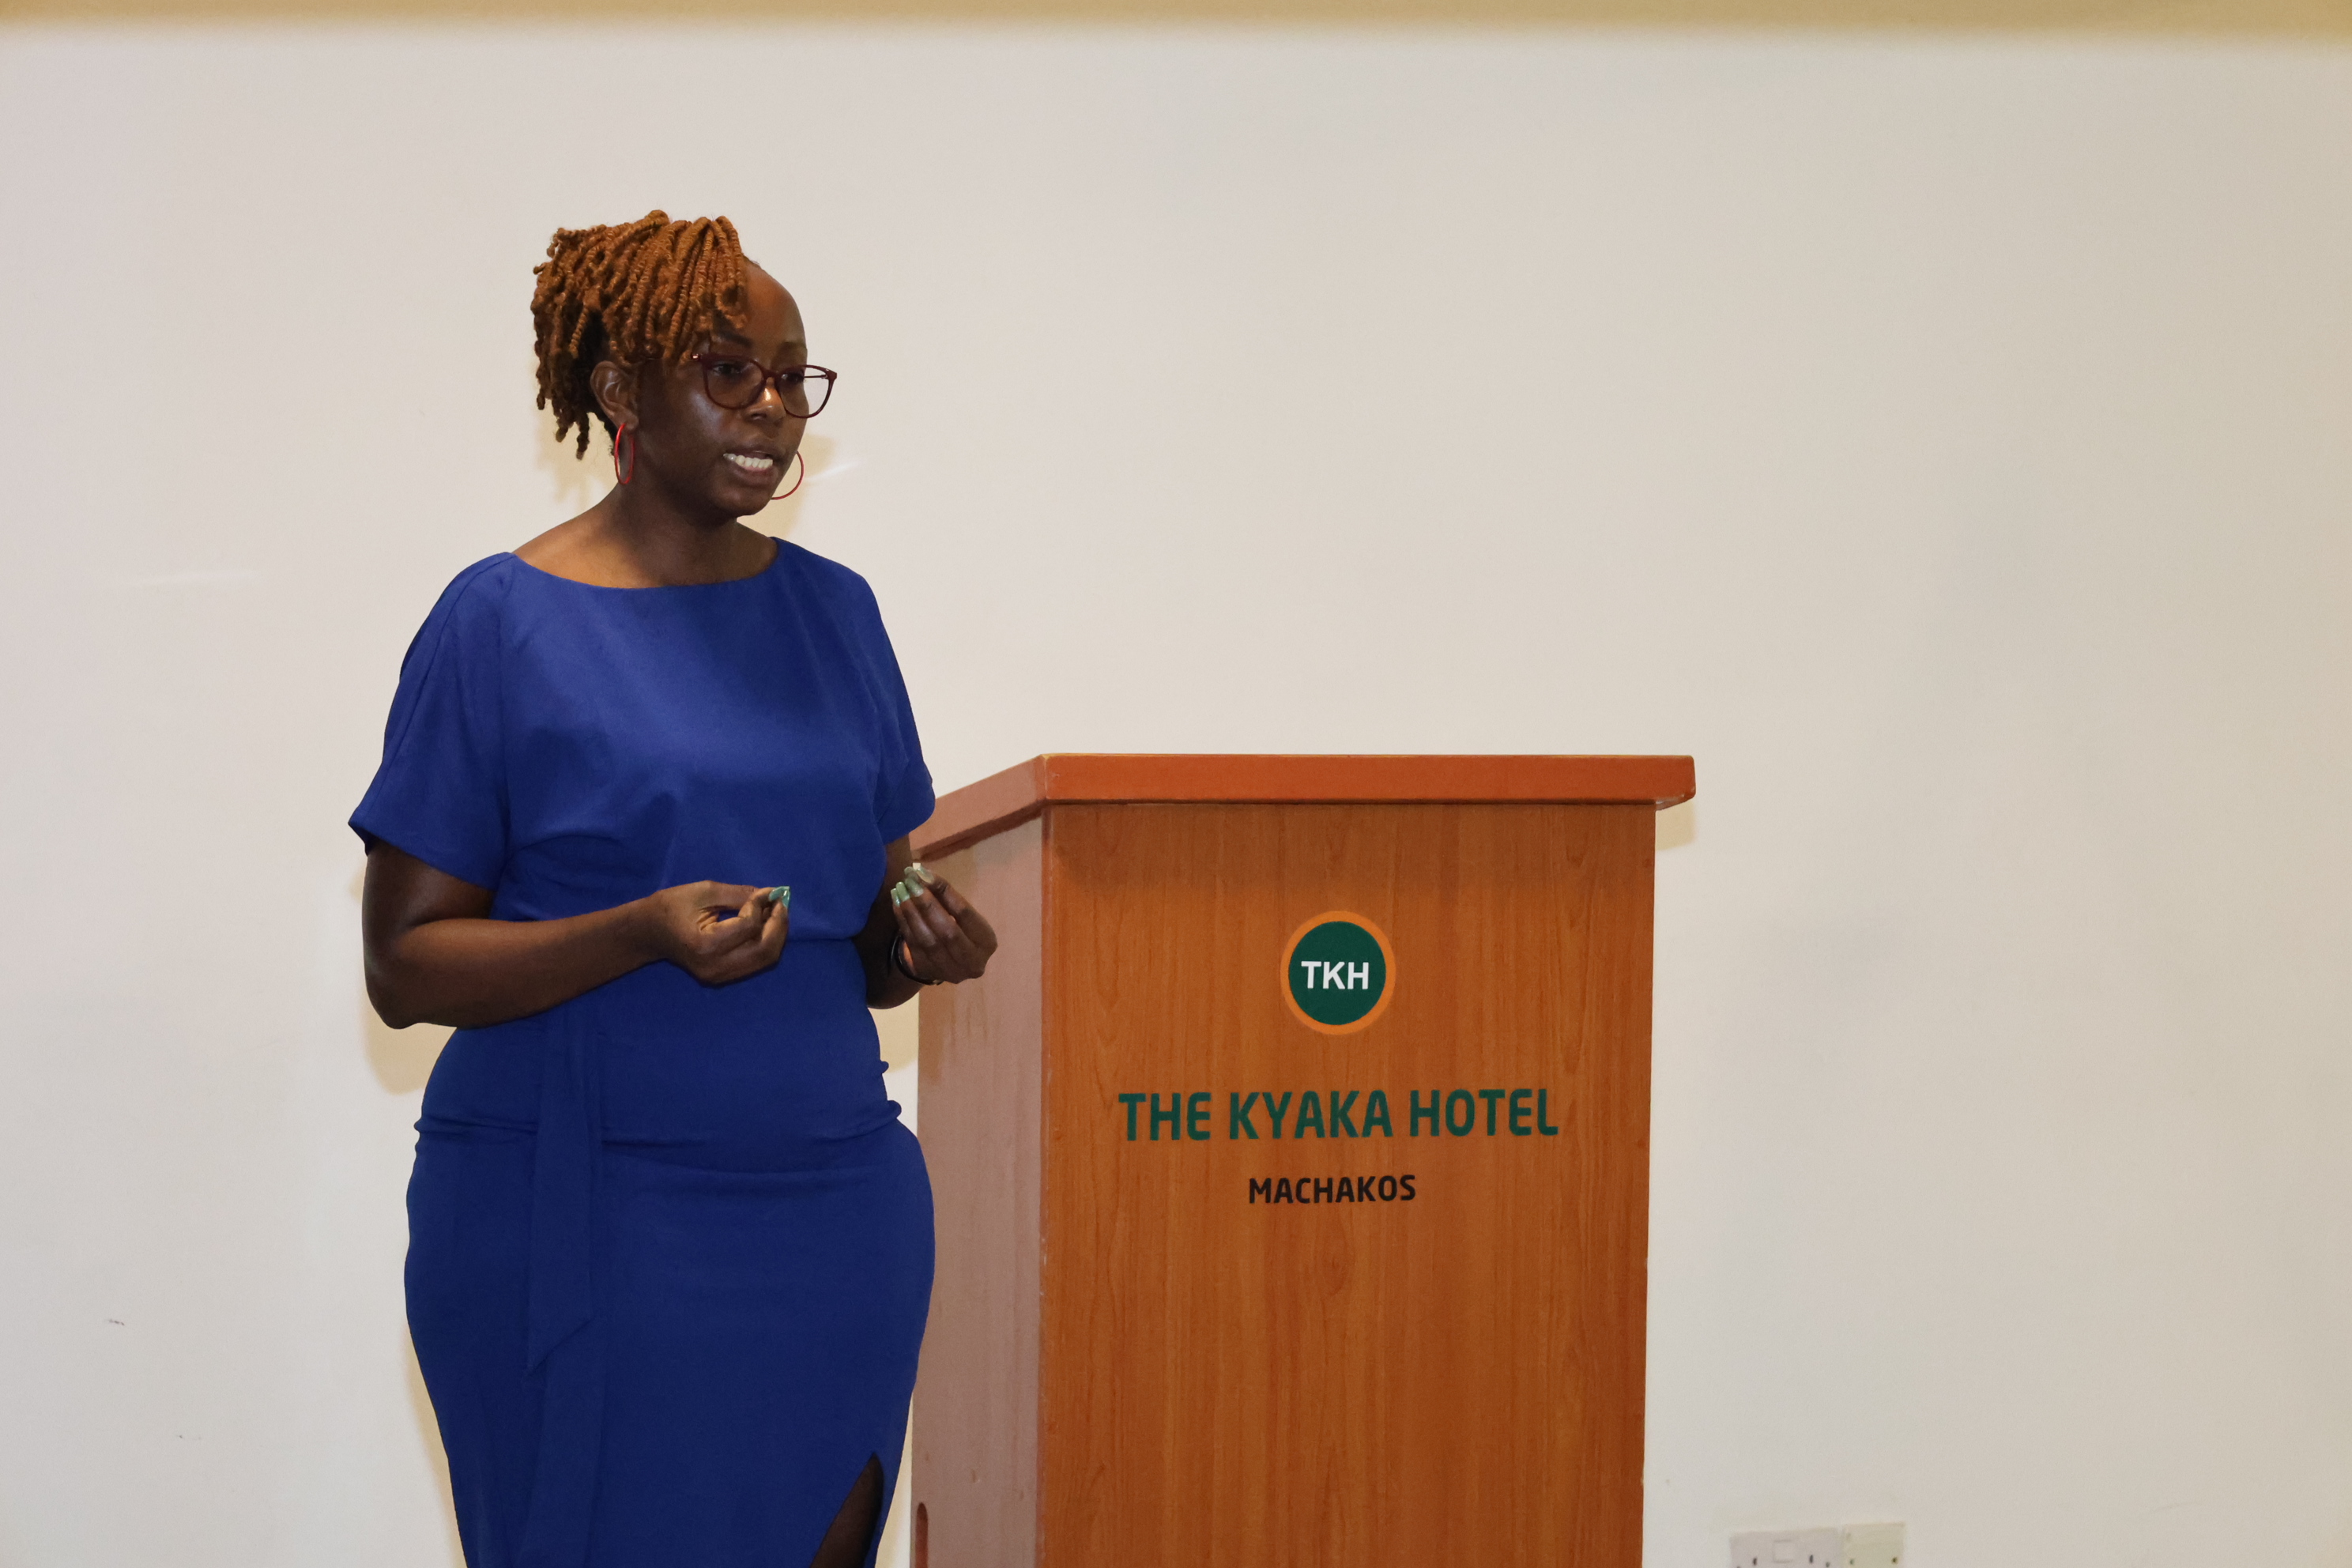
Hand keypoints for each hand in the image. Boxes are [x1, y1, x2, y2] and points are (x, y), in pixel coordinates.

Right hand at [638, 881, 788, 985]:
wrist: (648, 933)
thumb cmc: (671, 907)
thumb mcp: (704, 891)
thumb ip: (740, 894)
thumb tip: (771, 895)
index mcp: (706, 944)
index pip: (749, 927)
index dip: (762, 906)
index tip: (767, 891)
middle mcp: (716, 966)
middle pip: (765, 950)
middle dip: (779, 924)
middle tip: (780, 903)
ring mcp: (720, 976)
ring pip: (765, 959)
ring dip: (776, 935)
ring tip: (775, 912)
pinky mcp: (723, 978)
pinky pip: (756, 963)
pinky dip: (766, 943)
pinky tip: (765, 926)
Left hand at [891, 864, 996, 983]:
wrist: (951, 964)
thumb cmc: (961, 930)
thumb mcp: (963, 915)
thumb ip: (948, 898)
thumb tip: (922, 874)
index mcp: (986, 942)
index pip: (965, 914)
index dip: (945, 892)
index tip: (924, 873)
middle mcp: (971, 961)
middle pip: (947, 931)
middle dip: (926, 904)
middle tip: (911, 881)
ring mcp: (947, 970)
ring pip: (927, 939)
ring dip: (911, 911)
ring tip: (901, 889)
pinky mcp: (926, 971)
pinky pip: (912, 944)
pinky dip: (903, 921)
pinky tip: (897, 903)